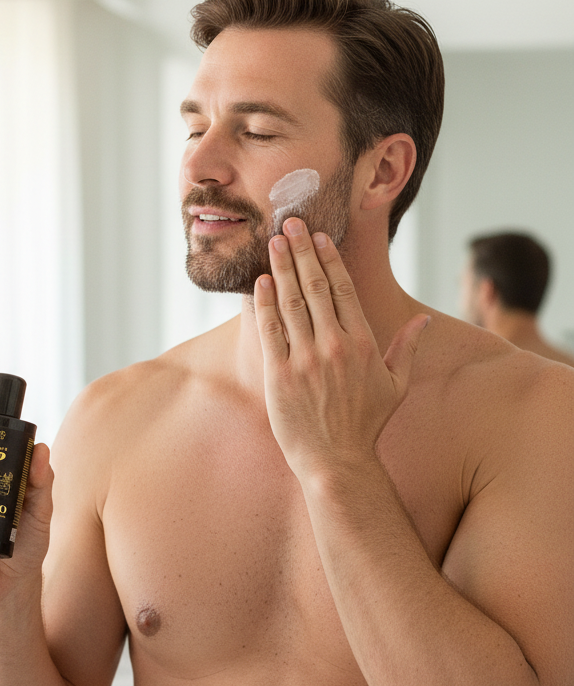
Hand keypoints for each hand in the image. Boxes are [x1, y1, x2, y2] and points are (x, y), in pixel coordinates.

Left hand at [253, 218, 429, 482]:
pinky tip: (261, 281)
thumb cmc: (366, 424)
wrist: (337, 461)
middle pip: (315, 287)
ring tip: (274, 242)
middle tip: (290, 223)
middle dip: (302, 251)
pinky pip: (270, 331)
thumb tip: (423, 323)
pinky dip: (265, 303)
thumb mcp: (396, 386)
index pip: (344, 290)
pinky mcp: (280, 375)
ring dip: (281, 268)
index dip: (329, 259)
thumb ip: (407, 350)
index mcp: (363, 344)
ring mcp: (305, 360)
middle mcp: (335, 346)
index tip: (319, 237)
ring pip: (291, 303)